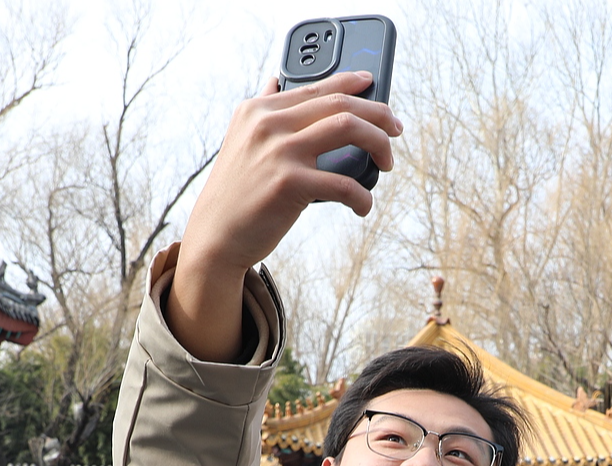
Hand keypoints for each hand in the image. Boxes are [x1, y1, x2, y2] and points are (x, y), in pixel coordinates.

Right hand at [168, 72, 401, 360]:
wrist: (215, 238)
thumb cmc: (236, 194)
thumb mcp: (241, 140)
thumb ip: (262, 108)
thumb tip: (275, 80)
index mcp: (258, 109)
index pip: (317, 87)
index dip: (352, 83)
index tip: (375, 84)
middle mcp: (267, 123)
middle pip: (340, 103)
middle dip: (378, 113)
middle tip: (396, 130)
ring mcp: (278, 152)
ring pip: (348, 128)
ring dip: (378, 143)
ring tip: (387, 162)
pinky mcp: (289, 184)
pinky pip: (343, 184)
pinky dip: (362, 197)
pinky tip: (363, 206)